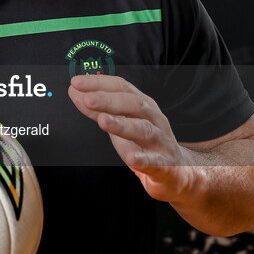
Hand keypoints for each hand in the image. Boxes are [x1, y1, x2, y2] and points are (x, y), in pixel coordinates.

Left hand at [67, 74, 199, 203]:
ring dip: (123, 124)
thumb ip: (98, 109)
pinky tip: (132, 159)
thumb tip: (75, 92)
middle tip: (87, 99)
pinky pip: (155, 162)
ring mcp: (161, 142)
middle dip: (109, 100)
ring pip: (144, 129)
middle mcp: (154, 119)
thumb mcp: (121, 123)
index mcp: (143, 106)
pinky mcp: (165, 165)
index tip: (77, 82)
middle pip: (133, 105)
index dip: (100, 83)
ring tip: (103, 122)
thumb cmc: (145, 143)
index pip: (122, 87)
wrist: (179, 171)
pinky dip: (144, 160)